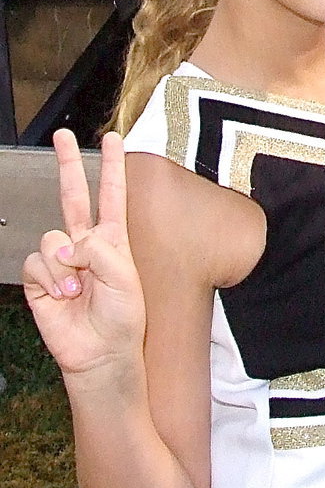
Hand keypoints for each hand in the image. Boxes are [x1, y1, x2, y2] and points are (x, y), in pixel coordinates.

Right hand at [22, 131, 145, 377]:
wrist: (102, 351)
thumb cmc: (121, 317)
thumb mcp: (125, 278)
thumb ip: (101, 251)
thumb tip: (70, 243)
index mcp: (113, 238)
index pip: (112, 194)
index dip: (110, 167)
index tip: (112, 138)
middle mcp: (85, 244)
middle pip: (72, 195)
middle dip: (67, 164)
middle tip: (61, 136)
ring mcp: (61, 261)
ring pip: (51, 239)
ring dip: (65, 266)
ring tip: (79, 289)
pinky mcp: (40, 279)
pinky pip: (36, 264)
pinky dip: (51, 280)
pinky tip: (63, 296)